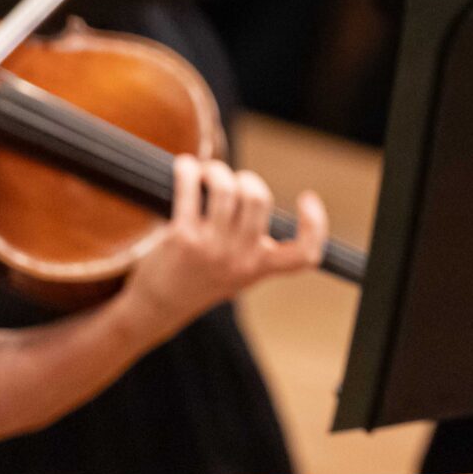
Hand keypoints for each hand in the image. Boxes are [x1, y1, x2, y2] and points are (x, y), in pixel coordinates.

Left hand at [120, 156, 327, 339]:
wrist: (157, 307)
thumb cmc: (201, 279)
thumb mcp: (239, 272)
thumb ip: (254, 244)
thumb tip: (254, 193)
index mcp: (259, 268)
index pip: (304, 254)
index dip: (315, 224)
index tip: (306, 198)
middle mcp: (239, 259)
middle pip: (259, 198)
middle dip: (247, 178)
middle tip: (232, 181)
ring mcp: (210, 248)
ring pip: (226, 189)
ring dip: (215, 170)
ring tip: (206, 172)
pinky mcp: (181, 237)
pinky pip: (189, 189)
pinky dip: (187, 170)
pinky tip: (184, 167)